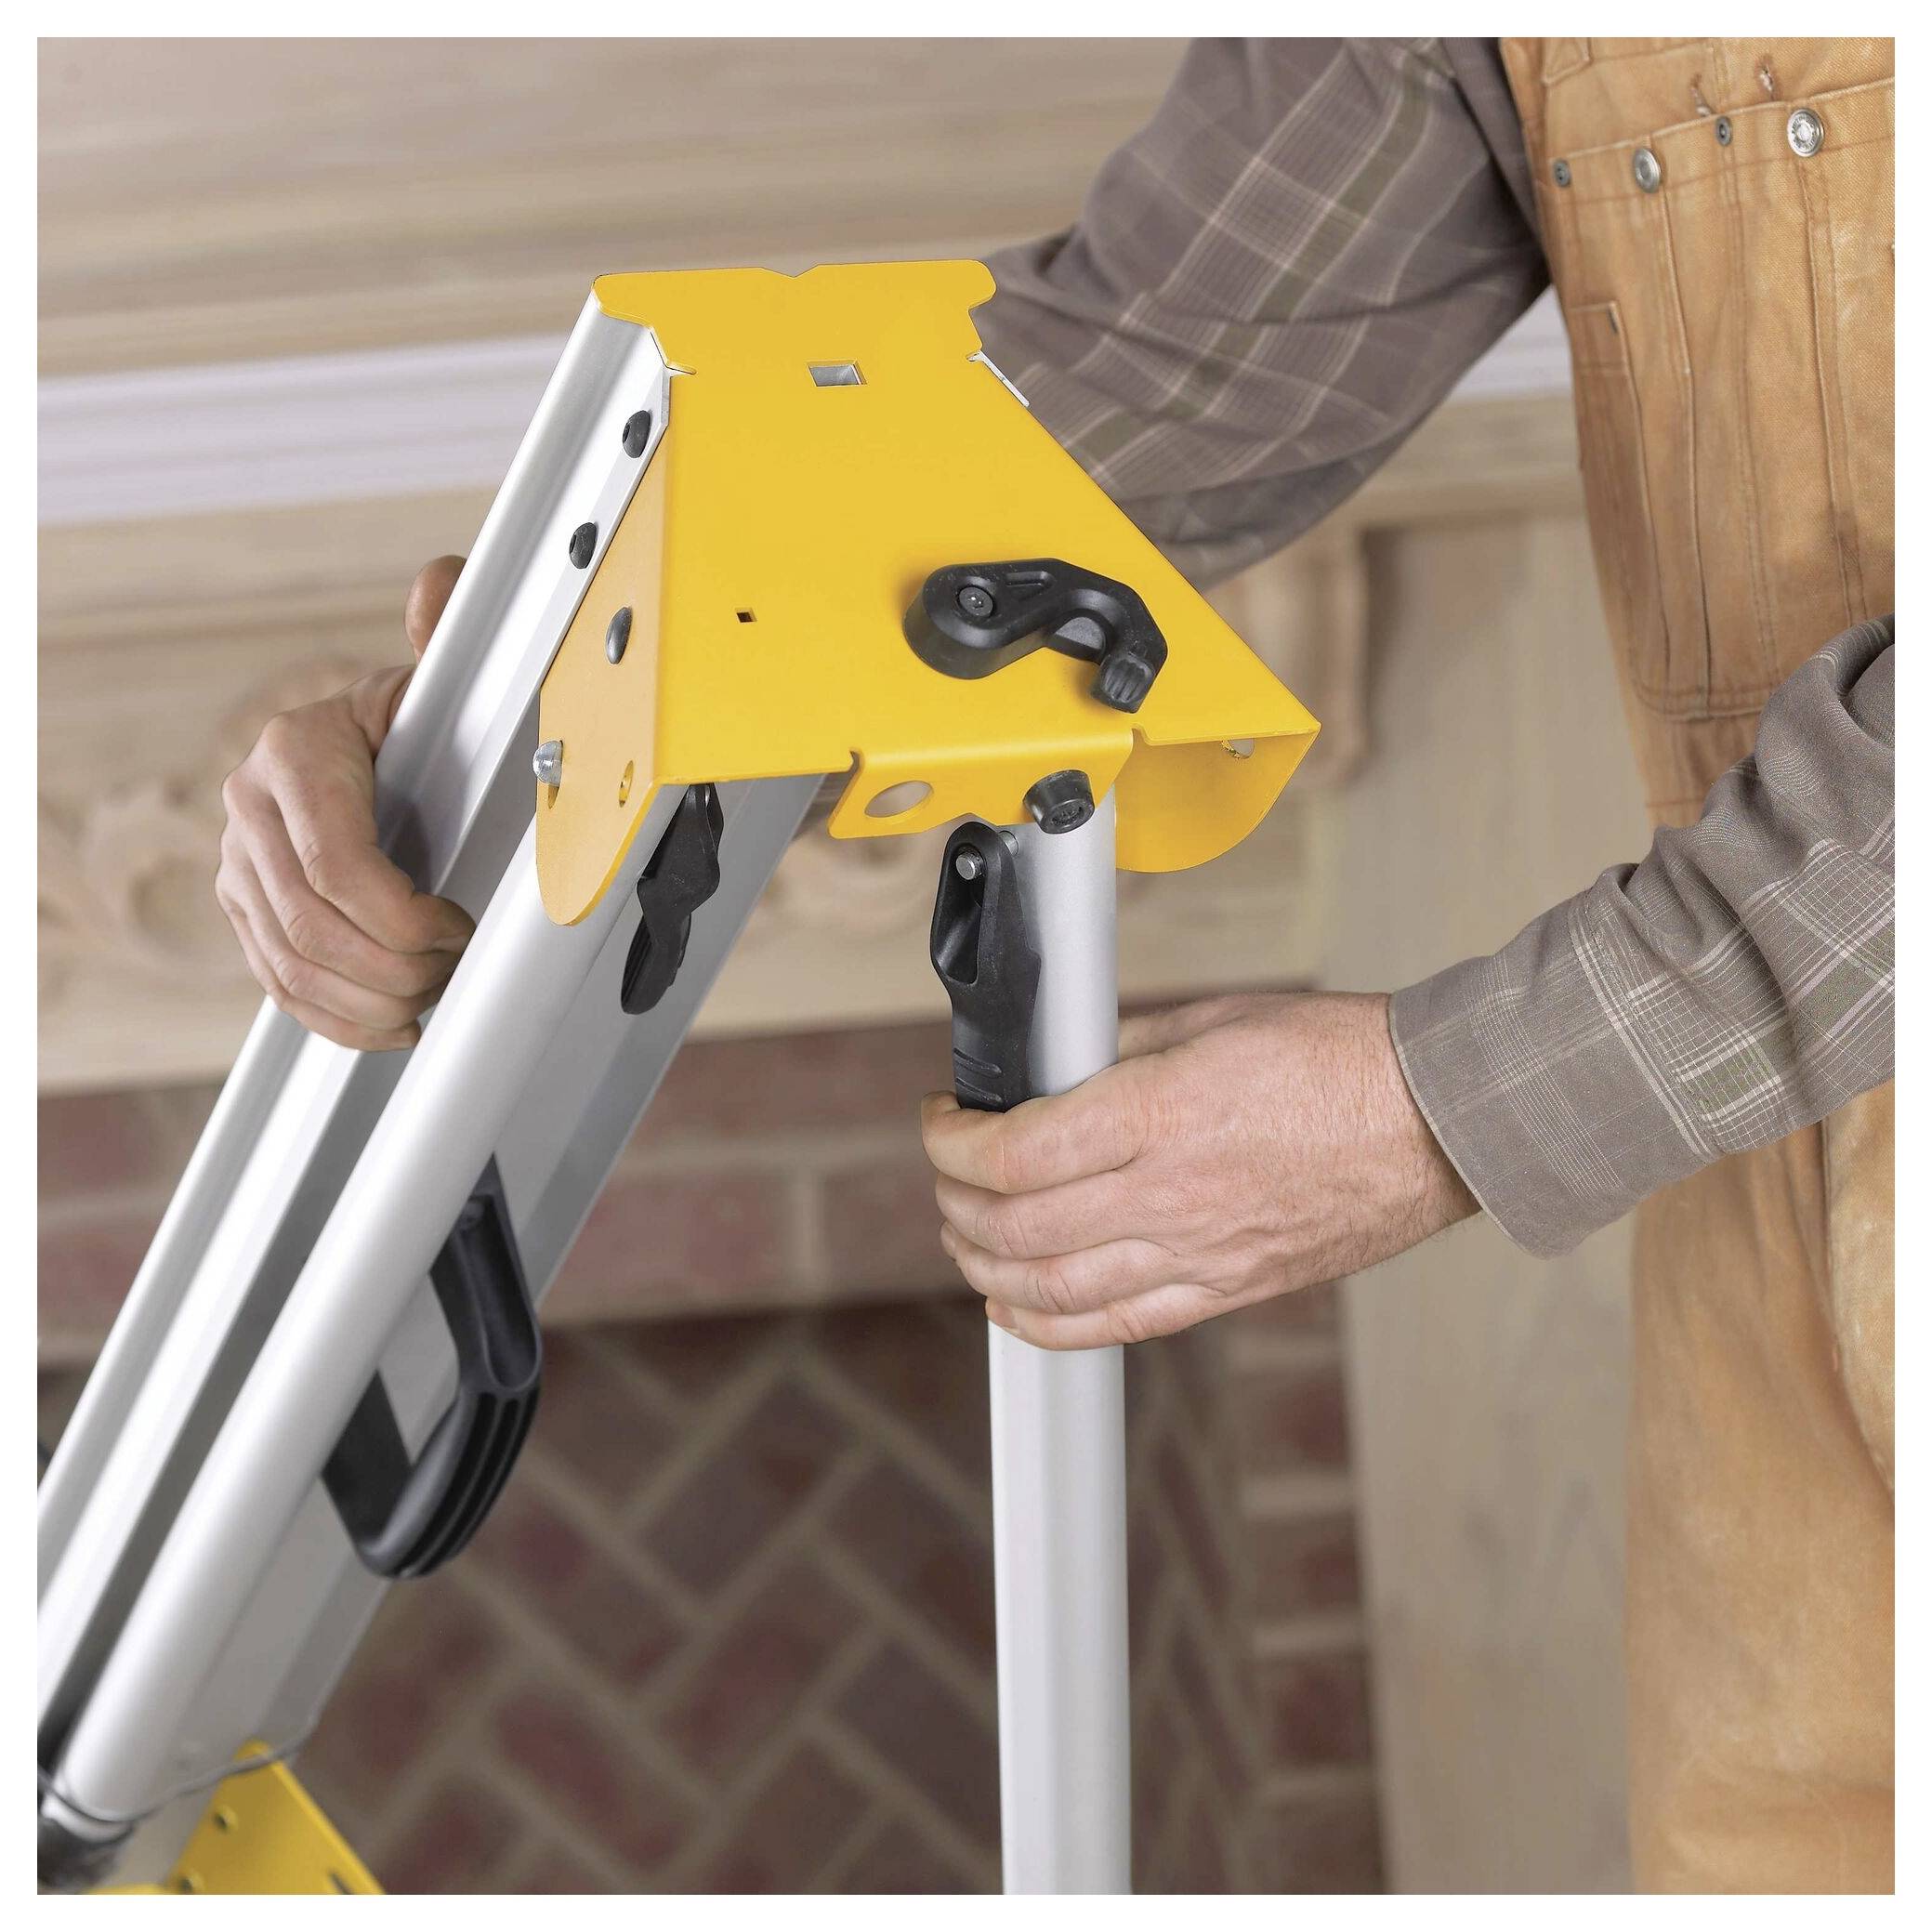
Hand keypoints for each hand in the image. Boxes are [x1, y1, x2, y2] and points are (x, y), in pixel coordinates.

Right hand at [216, 555, 474, 1050]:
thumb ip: (444, 638)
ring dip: (369, 1001)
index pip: (337, 865)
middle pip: (313, 925)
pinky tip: (388, 1025)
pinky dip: (336, 1020)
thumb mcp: (433, 684)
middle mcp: (251, 808)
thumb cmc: (413, 722)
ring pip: (291, 964)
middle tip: (451, 970)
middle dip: (394, 966)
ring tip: (428, 997)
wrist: (367, 748)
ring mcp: (240, 863)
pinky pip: (277, 983)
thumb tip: (443, 584)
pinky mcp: (245, 908)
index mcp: (295, 753)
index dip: (403, 916)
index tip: (455, 927)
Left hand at [922, 991, 1477, 1348]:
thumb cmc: (1341, 1059)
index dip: (953, 1142)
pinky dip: (1048, 1324)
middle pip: (1017, 1223)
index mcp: (1160, 1113)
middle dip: (956, 1199)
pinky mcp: (1227, 1289)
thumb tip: (1061, 1066)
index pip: (1015, 1151)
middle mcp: (1170, 1193)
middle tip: (947, 1173)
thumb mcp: (1214, 1019)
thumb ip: (1123, 1045)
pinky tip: (1013, 1305)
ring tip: (964, 1235)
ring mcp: (1199, 1252)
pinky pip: (1117, 1326)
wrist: (1438, 1120)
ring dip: (985, 1264)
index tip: (942, 1120)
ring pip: (1053, 1287)